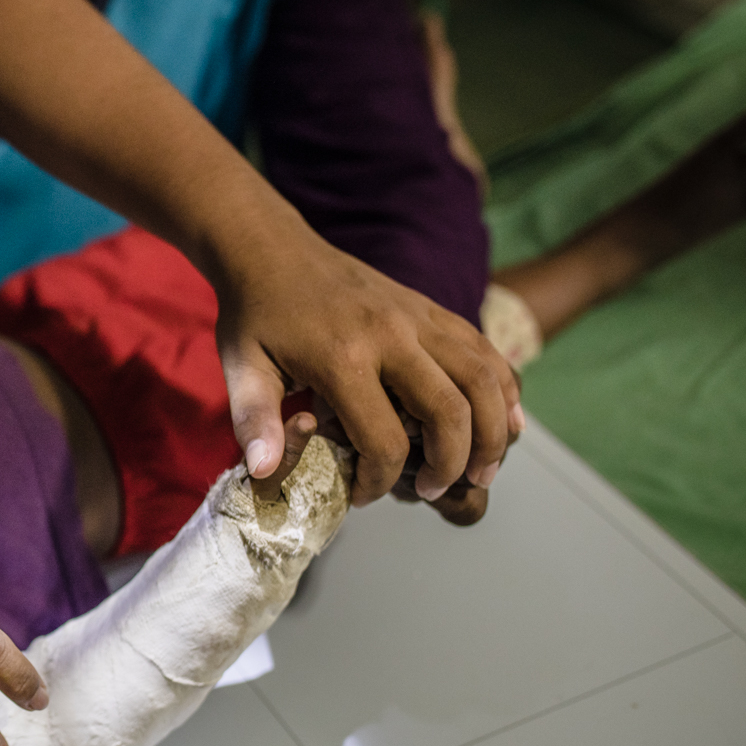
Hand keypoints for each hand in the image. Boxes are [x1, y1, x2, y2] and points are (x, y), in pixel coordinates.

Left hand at [214, 228, 522, 509]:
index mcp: (343, 358)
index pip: (384, 440)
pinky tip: (505, 421)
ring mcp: (418, 317)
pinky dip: (504, 387)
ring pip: (483, 378)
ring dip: (493, 430)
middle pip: (451, 411)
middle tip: (438, 491)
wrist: (273, 251)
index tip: (363, 494)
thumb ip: (253, 421)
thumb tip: (264, 472)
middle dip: (453, 464)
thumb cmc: (255, 316)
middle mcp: (392, 335)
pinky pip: (483, 349)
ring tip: (483, 470)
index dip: (380, 481)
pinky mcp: (430, 308)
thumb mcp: (241, 368)